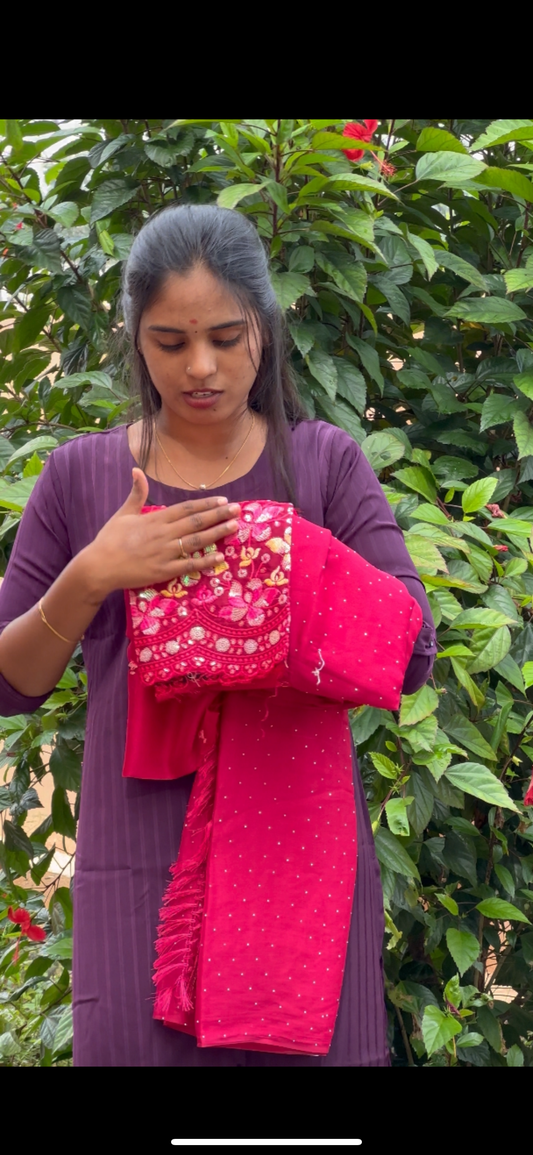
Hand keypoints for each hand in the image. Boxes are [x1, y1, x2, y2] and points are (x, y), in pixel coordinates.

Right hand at [81, 468, 240, 599]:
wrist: (99, 566)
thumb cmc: (110, 540)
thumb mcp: (123, 513)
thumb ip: (136, 493)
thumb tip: (137, 470)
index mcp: (155, 519)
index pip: (186, 508)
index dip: (205, 504)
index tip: (223, 501)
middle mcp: (163, 534)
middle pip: (196, 522)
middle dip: (218, 515)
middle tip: (238, 510)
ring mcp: (164, 553)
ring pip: (196, 541)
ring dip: (216, 533)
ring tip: (233, 527)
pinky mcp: (163, 571)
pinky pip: (188, 566)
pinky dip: (204, 562)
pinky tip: (219, 558)